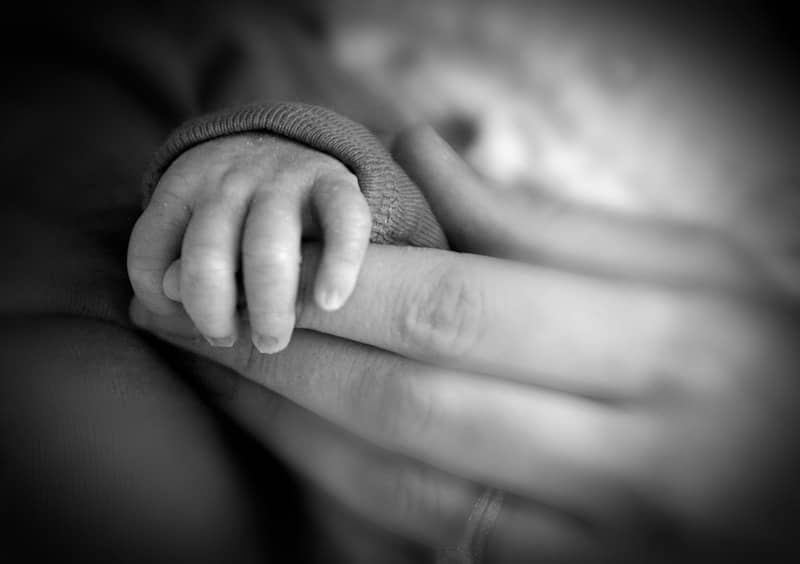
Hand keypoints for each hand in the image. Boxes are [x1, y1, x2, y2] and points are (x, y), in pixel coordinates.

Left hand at [130, 126, 799, 560]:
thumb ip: (548, 223)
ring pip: (397, 491)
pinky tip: (287, 439)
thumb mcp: (691, 271)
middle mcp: (633, 468)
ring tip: (215, 372)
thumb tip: (420, 155)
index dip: (341, 284)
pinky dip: (336, 490)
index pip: (464, 308)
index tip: (258, 254)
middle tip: (190, 313)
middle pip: (408, 405)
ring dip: (286, 429)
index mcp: (673, 355)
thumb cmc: (754, 365)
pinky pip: (420, 543)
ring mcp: (592, 550)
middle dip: (279, 358)